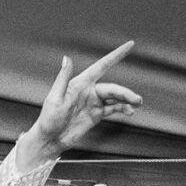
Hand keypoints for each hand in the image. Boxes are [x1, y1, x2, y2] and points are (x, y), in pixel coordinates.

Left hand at [23, 42, 139, 162]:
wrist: (49, 140)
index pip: (102, 66)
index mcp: (80, 83)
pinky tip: (129, 112)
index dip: (116, 55)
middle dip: (125, 93)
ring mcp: (93, 103)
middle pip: (112, 88)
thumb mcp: (55, 98)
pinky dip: (122, 109)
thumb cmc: (48, 119)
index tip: (130, 45)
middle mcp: (89, 91)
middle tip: (137, 99)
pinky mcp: (95, 115)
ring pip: (115, 98)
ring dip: (127, 100)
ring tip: (136, 105)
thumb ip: (63, 78)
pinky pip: (113, 109)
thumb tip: (66, 58)